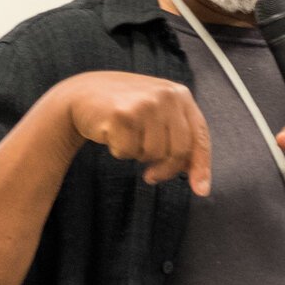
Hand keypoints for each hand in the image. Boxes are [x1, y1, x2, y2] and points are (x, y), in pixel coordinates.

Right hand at [53, 72, 210, 194]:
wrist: (83, 94)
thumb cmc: (125, 109)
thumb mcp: (158, 114)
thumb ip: (180, 137)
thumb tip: (200, 183)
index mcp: (179, 94)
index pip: (199, 136)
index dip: (201, 166)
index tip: (201, 190)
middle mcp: (166, 95)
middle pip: (178, 151)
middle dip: (165, 169)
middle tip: (150, 175)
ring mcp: (144, 103)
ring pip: (153, 154)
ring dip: (138, 155)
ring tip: (127, 136)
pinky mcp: (122, 114)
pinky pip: (128, 152)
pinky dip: (120, 150)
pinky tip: (112, 133)